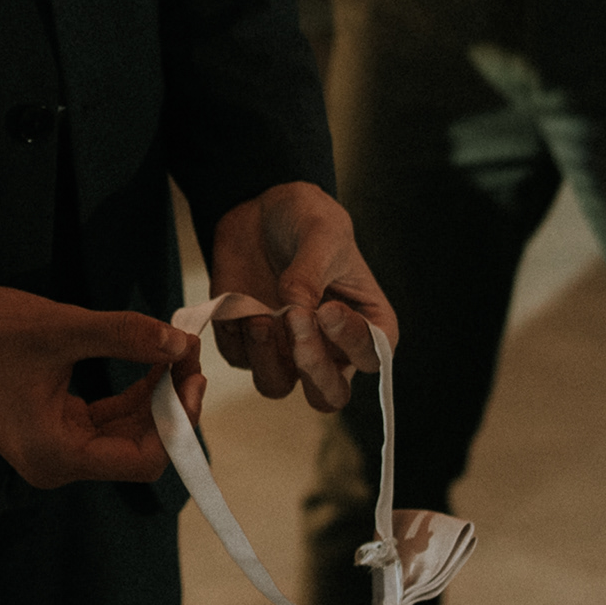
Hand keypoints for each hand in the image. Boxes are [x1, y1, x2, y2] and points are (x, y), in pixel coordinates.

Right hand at [0, 271, 198, 488]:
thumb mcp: (60, 329)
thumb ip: (125, 336)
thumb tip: (181, 343)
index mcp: (57, 456)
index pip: (143, 460)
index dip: (176, 419)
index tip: (189, 372)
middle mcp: (56, 463)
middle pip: (137, 449)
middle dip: (169, 403)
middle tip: (186, 351)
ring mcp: (51, 447)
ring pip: (124, 432)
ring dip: (152, 395)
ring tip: (173, 350)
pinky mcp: (47, 426)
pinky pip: (102, 419)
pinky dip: (129, 392)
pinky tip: (146, 358)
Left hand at [204, 181, 392, 412]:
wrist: (262, 209)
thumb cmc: (309, 220)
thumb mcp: (322, 234)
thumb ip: (311, 274)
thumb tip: (296, 309)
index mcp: (366, 323)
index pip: (370, 357)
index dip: (351, 342)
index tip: (328, 309)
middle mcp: (329, 347)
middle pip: (329, 394)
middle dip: (312, 370)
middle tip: (297, 324)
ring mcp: (286, 349)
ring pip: (277, 386)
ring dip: (266, 359)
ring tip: (260, 316)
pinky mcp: (248, 341)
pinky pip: (238, 357)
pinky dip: (235, 336)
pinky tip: (237, 303)